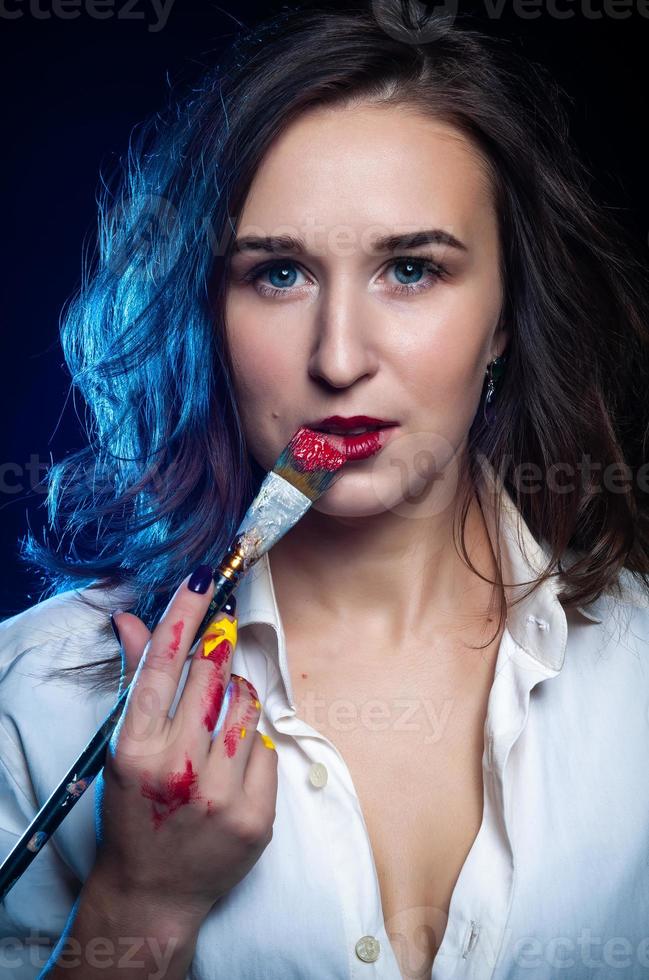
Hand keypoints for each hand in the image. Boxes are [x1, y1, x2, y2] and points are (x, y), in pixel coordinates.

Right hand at [93, 567, 277, 926]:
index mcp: (135, 748)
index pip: (163, 662)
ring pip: (246, 705)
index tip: (206, 576)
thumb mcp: (123, 747)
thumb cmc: (133, 812)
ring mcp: (219, 795)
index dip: (186, 611)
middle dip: (216, 655)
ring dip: (236, 699)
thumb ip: (136, 681)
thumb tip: (132, 619)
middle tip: (215, 651)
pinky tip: (232, 762)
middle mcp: (177, 769)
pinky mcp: (255, 817)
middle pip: (212, 676)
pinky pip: (268, 746)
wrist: (152, 893)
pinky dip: (253, 743)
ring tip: (219, 722)